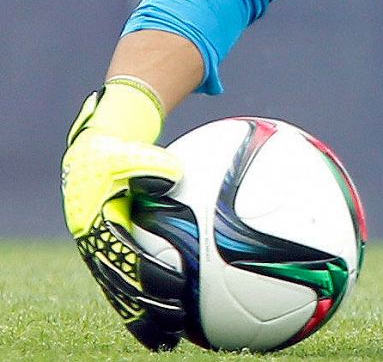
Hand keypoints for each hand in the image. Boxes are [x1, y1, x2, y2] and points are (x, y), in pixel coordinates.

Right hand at [61, 77, 186, 350]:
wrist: (91, 159)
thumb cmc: (118, 155)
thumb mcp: (129, 154)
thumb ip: (152, 164)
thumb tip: (174, 175)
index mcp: (98, 224)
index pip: (126, 255)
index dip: (148, 272)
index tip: (178, 285)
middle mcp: (96, 247)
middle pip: (122, 286)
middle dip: (149, 307)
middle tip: (180, 321)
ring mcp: (100, 258)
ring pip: (120, 297)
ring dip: (145, 320)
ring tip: (171, 341)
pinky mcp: (108, 263)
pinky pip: (125, 292)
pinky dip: (143, 312)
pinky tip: (170, 328)